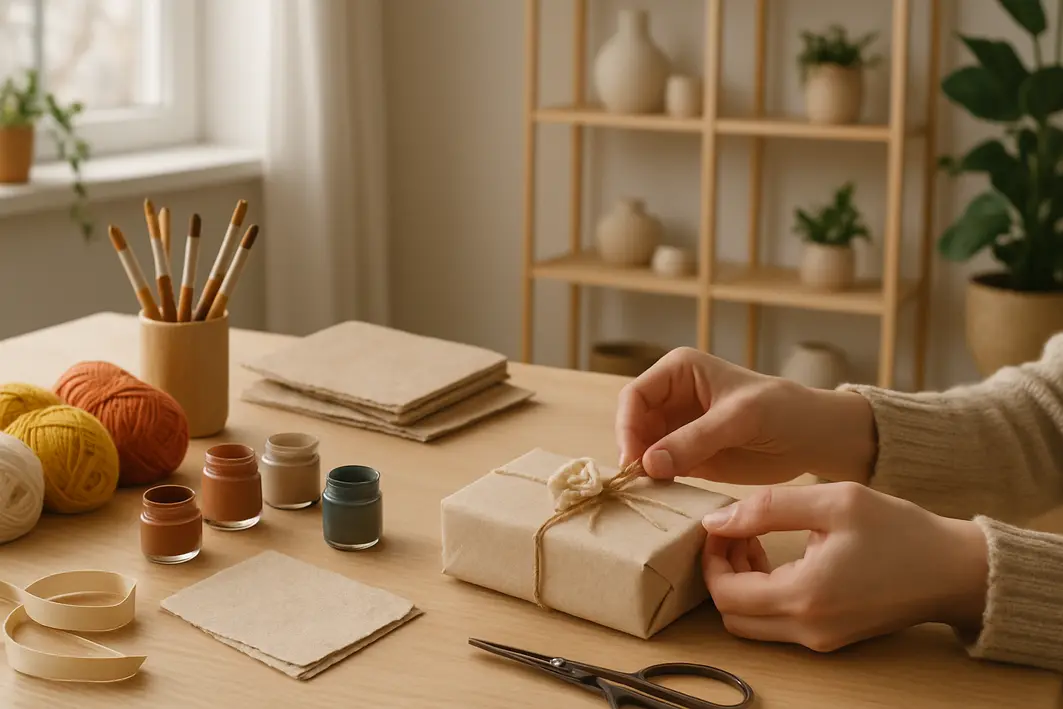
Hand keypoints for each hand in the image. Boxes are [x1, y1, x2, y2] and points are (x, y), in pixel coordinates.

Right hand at [615, 347, 876, 484]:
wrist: (815, 438)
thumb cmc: (783, 411)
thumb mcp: (740, 419)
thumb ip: (694, 439)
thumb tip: (647, 463)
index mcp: (679, 371)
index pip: (635, 396)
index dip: (627, 426)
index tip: (633, 459)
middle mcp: (672, 397)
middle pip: (632, 424)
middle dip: (632, 450)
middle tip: (639, 483)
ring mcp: (678, 428)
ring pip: (642, 448)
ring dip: (642, 470)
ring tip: (650, 492)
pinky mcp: (688, 456)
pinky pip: (660, 468)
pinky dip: (656, 482)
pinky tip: (662, 495)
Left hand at [701, 482, 989, 651]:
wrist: (955, 570)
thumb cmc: (900, 531)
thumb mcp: (833, 501)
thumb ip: (767, 508)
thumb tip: (716, 521)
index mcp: (805, 595)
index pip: (724, 592)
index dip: (711, 557)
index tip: (721, 524)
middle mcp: (808, 629)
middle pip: (731, 615)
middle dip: (721, 572)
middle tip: (736, 532)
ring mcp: (819, 639)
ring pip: (750, 623)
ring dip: (740, 584)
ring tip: (755, 539)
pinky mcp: (829, 638)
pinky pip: (776, 625)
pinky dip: (763, 595)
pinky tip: (778, 557)